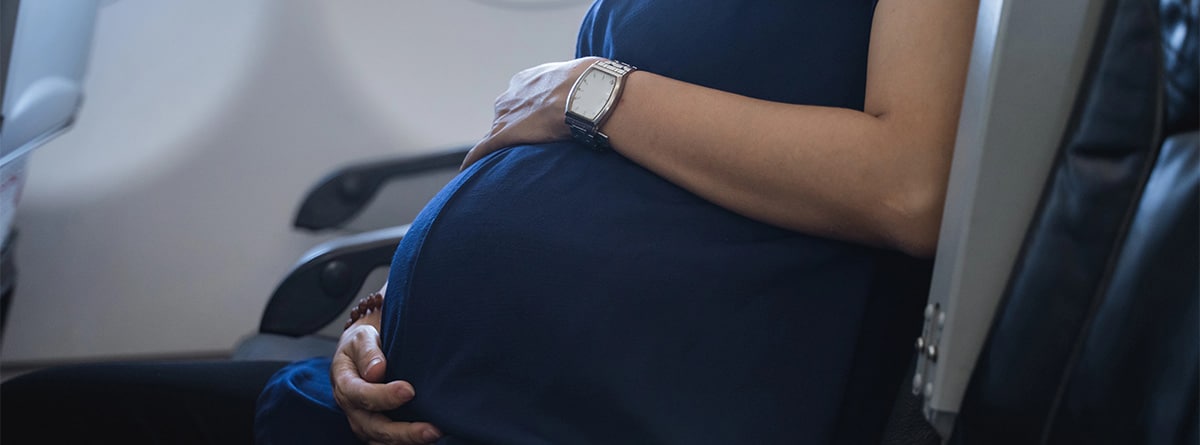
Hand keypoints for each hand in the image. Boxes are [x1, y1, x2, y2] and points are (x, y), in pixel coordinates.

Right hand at [331, 309, 441, 443]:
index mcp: (345, 384)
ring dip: (409, 441)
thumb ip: (368, 352)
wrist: (362, 352)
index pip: (361, 395)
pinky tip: (428, 438)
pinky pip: (391, 443)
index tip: (409, 391)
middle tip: (432, 429)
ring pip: (383, 441)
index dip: (384, 396)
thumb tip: (376, 370)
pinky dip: (408, 443)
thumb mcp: (362, 338)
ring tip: (435, 434)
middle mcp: (353, 409)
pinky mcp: (378, 431)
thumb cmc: (363, 344)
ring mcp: (365, 423)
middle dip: (404, 432)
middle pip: (374, 427)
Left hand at [460, 56, 602, 169]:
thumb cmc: (592, 85)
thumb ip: (582, 89)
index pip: (521, 99)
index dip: (528, 112)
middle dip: (513, 129)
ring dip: (500, 146)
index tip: (536, 123)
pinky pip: (483, 149)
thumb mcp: (585, 79)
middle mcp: (512, 95)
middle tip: (526, 145)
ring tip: (502, 162)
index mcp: (529, 79)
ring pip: (496, 133)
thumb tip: (601, 96)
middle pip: (505, 115)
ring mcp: (506, 115)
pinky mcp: (503, 134)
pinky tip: (468, 170)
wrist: (586, 94)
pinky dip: (475, 159)